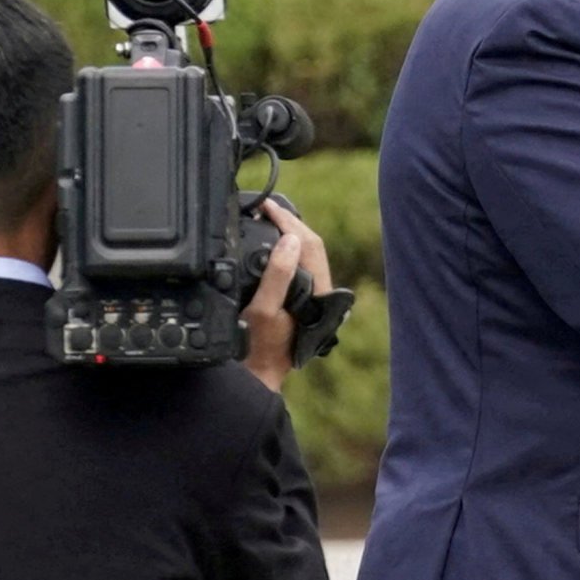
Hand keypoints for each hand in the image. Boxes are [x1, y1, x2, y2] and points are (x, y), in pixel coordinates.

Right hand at [241, 202, 332, 393]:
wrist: (258, 373)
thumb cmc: (258, 346)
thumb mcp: (263, 309)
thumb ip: (278, 275)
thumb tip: (290, 240)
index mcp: (318, 293)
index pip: (309, 243)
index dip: (287, 221)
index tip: (267, 207)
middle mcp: (320, 292)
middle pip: (310, 245)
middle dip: (289, 222)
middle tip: (265, 208)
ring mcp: (313, 296)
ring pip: (306, 254)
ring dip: (288, 234)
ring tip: (267, 219)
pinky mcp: (303, 299)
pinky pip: (299, 265)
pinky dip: (285, 250)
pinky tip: (271, 244)